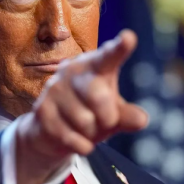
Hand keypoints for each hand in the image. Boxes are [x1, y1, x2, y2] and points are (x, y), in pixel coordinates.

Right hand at [15, 29, 148, 183]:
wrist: (50, 131)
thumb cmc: (90, 114)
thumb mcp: (113, 114)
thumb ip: (128, 115)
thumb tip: (141, 119)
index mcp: (95, 65)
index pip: (109, 56)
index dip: (119, 48)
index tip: (128, 38)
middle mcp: (72, 71)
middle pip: (99, 96)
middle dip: (108, 117)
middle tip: (105, 121)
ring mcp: (54, 89)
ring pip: (85, 121)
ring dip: (91, 133)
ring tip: (83, 127)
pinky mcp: (42, 110)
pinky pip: (72, 137)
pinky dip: (81, 145)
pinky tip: (75, 139)